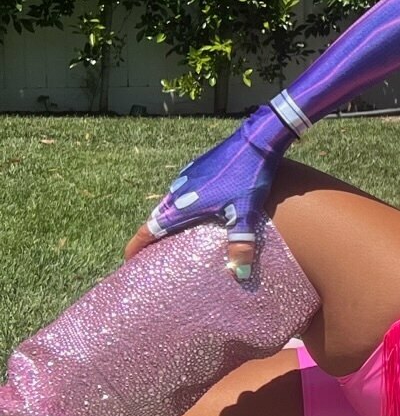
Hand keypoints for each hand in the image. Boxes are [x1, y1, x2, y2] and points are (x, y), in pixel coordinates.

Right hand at [124, 107, 292, 277]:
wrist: (255, 139)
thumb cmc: (248, 177)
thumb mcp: (245, 213)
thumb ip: (241, 244)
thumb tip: (239, 275)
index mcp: (184, 204)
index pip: (151, 229)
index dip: (137, 244)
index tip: (127, 258)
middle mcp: (179, 190)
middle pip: (158, 217)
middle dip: (151, 235)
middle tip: (149, 253)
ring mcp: (188, 176)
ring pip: (169, 202)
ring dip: (166, 219)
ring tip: (169, 235)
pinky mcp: (199, 166)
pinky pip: (182, 190)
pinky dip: (180, 204)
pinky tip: (193, 210)